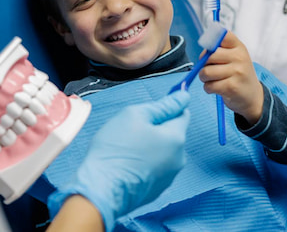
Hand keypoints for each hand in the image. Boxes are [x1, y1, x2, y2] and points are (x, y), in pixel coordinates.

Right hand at [48, 90, 190, 230]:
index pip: (183, 114)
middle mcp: (179, 159)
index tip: (153, 107)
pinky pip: (156, 167)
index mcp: (176, 138)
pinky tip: (128, 163)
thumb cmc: (116, 150)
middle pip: (173, 133)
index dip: (169, 106)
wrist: (102, 189)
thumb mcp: (135, 115)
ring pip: (164, 150)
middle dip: (157, 127)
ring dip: (151, 145)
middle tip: (132, 129)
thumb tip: (183, 97)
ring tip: (128, 148)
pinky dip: (146, 162)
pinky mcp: (158, 188)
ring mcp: (169, 176)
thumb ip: (163, 105)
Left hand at [198, 31, 263, 124]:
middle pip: (209, 56)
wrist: (253, 97)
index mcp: (239, 47)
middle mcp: (239, 57)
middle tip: (210, 70)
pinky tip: (216, 89)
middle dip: (203, 65)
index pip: (222, 35)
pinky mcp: (231, 87)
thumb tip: (203, 52)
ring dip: (204, 78)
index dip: (210, 42)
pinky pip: (209, 86)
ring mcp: (237, 72)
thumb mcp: (235, 57)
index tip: (210, 51)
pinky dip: (208, 88)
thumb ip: (220, 50)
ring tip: (212, 80)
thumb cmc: (239, 75)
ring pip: (206, 72)